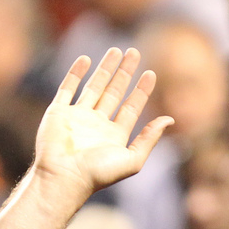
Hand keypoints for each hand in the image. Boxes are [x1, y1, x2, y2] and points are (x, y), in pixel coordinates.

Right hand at [32, 48, 172, 198]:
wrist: (63, 178)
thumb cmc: (97, 174)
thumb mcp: (132, 159)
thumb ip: (150, 139)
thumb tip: (170, 119)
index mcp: (113, 135)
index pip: (131, 107)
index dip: (141, 90)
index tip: (150, 73)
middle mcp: (96, 124)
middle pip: (114, 92)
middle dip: (124, 73)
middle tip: (134, 52)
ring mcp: (76, 117)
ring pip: (93, 86)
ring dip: (105, 68)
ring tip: (116, 50)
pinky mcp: (58, 113)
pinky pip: (67, 88)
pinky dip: (75, 73)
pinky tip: (86, 59)